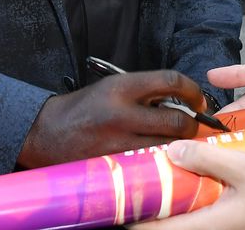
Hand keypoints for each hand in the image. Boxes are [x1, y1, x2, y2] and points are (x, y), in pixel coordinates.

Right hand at [17, 70, 203, 167]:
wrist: (45, 134)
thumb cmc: (81, 109)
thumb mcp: (109, 88)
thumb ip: (141, 93)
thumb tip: (178, 102)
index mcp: (121, 86)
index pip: (170, 80)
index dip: (193, 90)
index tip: (199, 100)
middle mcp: (122, 112)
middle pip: (176, 119)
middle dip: (193, 126)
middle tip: (194, 128)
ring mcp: (119, 141)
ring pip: (167, 145)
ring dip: (181, 146)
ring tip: (180, 145)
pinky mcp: (115, 164)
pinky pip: (150, 164)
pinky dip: (161, 161)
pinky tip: (162, 160)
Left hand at [131, 141, 244, 229]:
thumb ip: (208, 159)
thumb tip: (170, 150)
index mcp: (210, 225)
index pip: (158, 229)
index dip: (131, 217)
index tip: (112, 199)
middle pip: (167, 222)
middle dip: (147, 203)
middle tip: (129, 177)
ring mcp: (224, 225)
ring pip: (183, 215)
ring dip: (168, 197)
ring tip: (152, 172)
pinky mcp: (233, 217)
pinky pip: (200, 208)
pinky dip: (188, 193)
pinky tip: (188, 172)